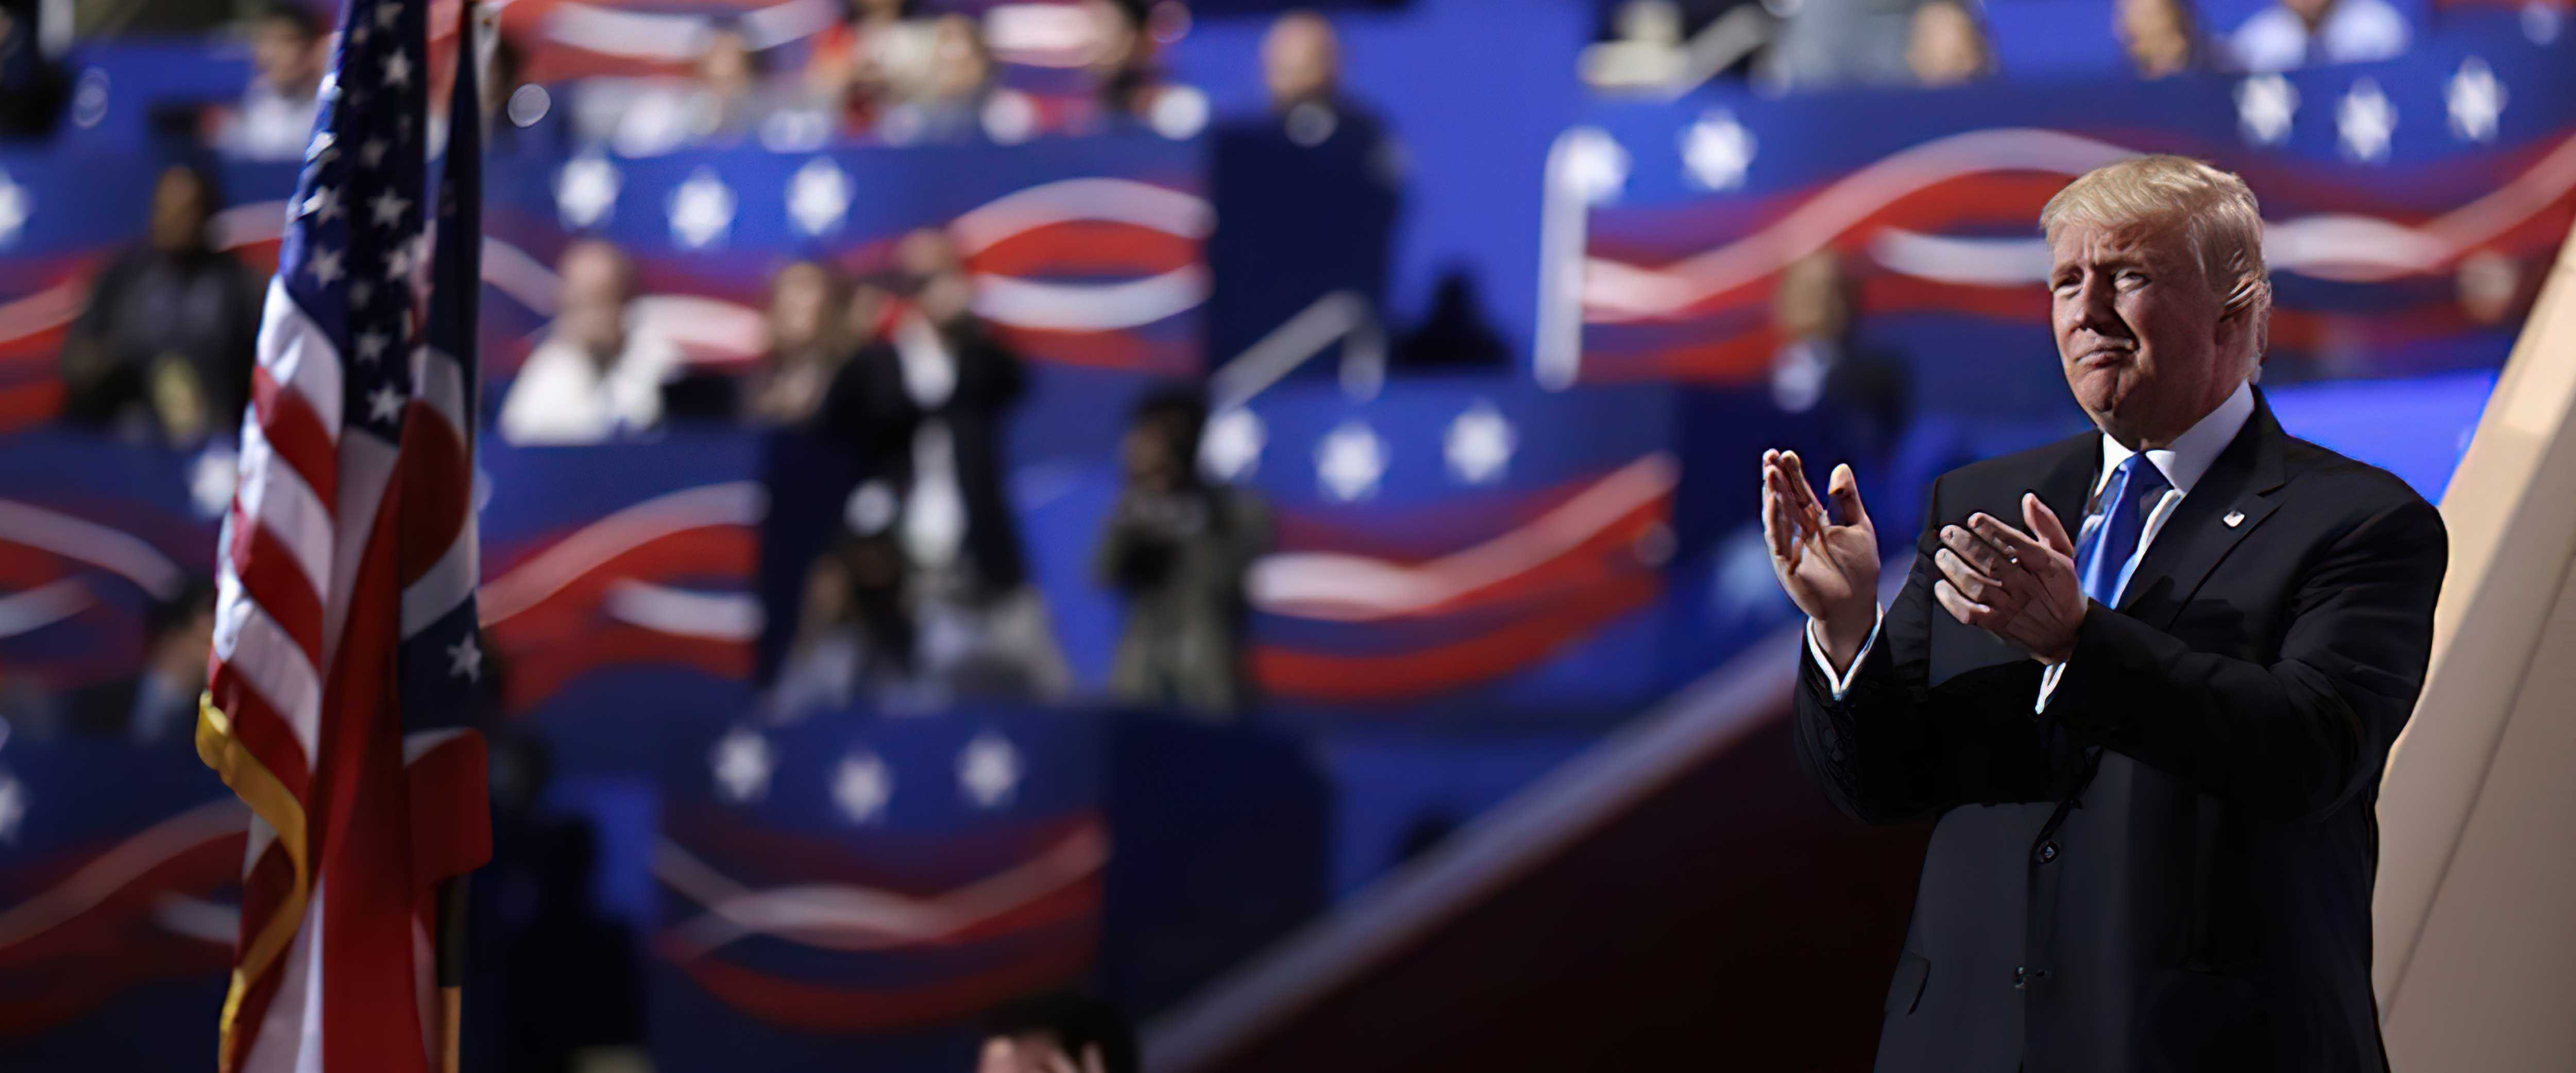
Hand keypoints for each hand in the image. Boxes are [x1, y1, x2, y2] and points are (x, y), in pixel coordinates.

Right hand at [1762, 449, 1878, 665]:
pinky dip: (1775, 520)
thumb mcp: (1858, 526)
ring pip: (1777, 515)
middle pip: (1785, 498)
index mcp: (1816, 520)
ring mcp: (1789, 546)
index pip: (1800, 491)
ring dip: (1772, 494)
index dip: (1793, 473)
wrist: (1854, 605)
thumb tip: (1840, 466)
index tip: (1787, 453)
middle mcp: (1799, 530)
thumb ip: (1847, 499)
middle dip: (1776, 478)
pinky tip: (1773, 501)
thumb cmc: (1858, 568)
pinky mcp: (1785, 564)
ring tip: (1769, 471)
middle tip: (1769, 454)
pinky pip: (1777, 539)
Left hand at [1930, 493, 2086, 662]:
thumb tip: (2028, 499)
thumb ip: (2046, 524)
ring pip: (1977, 586)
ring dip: (1956, 569)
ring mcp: (2011, 606)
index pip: (2017, 544)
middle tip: (1948, 533)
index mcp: (2045, 565)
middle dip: (1966, 546)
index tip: (1974, 520)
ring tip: (1942, 555)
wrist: (2068, 633)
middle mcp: (2027, 586)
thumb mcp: (2063, 553)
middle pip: (1992, 563)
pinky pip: (1970, 612)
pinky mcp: (1998, 624)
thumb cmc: (2061, 587)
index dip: (1993, 531)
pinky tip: (1941, 586)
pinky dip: (1953, 600)